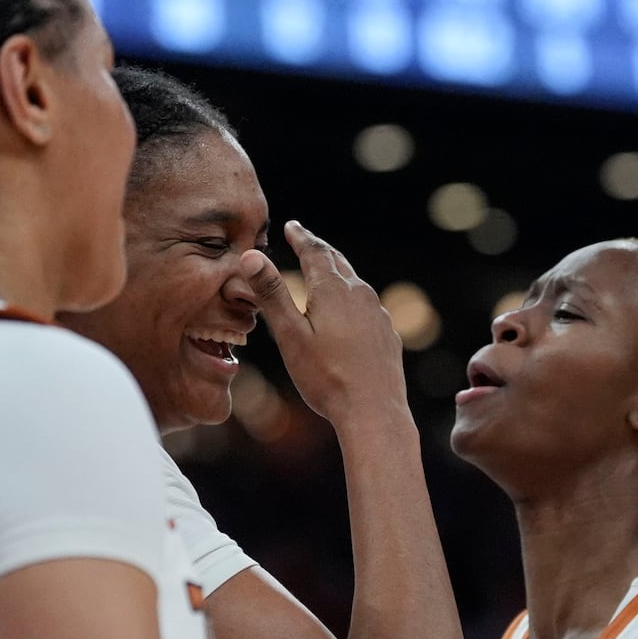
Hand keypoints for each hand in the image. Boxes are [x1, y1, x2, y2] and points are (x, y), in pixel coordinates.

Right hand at [240, 221, 406, 427]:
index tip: (292, 226)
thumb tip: (251, 255)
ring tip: (325, 271)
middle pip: (337, 263)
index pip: (315, 252)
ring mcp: (377, 314)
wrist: (374, 412)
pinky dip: (351, 299)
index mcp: (333, 290)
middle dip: (319, 250)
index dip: (301, 237)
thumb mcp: (290, 335)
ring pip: (355, 284)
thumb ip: (272, 294)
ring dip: (337, 273)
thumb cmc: (326, 377)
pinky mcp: (387, 334)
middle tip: (306, 240)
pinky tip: (349, 312)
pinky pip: (367, 306)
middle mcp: (360, 294)